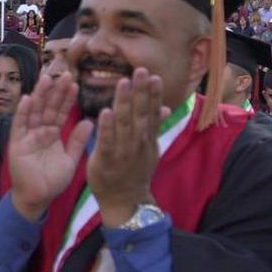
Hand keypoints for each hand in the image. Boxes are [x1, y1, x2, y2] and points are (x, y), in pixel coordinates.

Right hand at [7, 72, 91, 220]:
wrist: (38, 198)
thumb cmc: (52, 180)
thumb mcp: (71, 159)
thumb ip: (78, 141)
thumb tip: (89, 121)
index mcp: (53, 134)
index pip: (61, 112)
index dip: (67, 99)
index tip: (76, 84)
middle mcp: (39, 131)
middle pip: (48, 107)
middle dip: (55, 91)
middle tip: (65, 74)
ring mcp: (27, 136)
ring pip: (34, 111)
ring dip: (39, 95)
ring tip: (47, 79)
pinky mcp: (17, 144)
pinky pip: (19, 125)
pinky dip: (22, 112)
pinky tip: (27, 99)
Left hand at [87, 68, 170, 227]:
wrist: (126, 202)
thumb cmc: (134, 172)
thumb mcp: (149, 150)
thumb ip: (154, 128)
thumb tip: (165, 108)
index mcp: (147, 139)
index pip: (152, 113)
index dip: (153, 94)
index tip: (154, 75)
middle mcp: (138, 144)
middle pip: (141, 114)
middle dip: (141, 92)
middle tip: (140, 70)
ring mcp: (123, 152)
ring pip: (125, 124)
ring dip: (124, 103)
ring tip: (123, 82)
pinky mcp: (106, 160)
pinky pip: (107, 141)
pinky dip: (107, 127)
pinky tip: (105, 111)